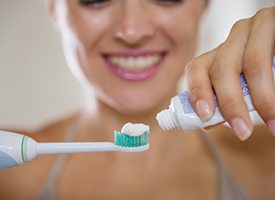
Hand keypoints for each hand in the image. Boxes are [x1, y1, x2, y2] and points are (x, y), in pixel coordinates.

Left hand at [185, 6, 274, 139]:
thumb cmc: (266, 72)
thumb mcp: (246, 84)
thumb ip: (226, 99)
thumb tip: (207, 123)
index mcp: (221, 52)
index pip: (197, 68)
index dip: (198, 92)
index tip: (205, 116)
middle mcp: (234, 37)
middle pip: (221, 68)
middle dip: (230, 103)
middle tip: (242, 131)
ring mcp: (255, 26)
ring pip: (250, 63)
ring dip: (262, 98)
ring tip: (272, 124)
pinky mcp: (274, 21)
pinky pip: (271, 56)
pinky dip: (273, 87)